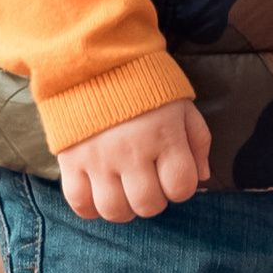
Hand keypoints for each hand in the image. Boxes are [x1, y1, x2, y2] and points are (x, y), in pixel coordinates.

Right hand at [58, 100, 209, 221]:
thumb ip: (198, 141)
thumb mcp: (182, 105)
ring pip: (114, 210)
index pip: (181, 188)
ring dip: (123, 206)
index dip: (181, 186)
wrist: (94, 61)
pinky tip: (99, 190)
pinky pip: (79, 203)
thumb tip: (202, 177)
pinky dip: (91, 206)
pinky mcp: (71, 161)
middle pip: (148, 205)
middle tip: (147, 180)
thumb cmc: (145, 85)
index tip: (172, 173)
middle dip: (153, 199)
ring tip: (123, 188)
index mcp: (164, 134)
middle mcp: (131, 150)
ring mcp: (98, 158)